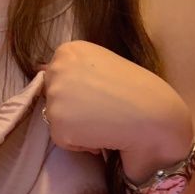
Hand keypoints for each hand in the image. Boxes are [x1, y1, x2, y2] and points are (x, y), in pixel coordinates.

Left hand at [40, 41, 192, 164]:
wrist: (154, 115)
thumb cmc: (136, 91)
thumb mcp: (100, 66)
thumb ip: (75, 70)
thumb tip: (40, 71)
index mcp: (68, 50)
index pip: (57, 79)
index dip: (78, 93)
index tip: (100, 95)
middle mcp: (56, 68)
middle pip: (52, 99)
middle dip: (74, 109)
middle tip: (103, 110)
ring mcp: (55, 96)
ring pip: (56, 121)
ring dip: (77, 128)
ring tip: (103, 122)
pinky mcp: (58, 124)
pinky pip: (62, 141)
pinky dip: (80, 144)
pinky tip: (101, 134)